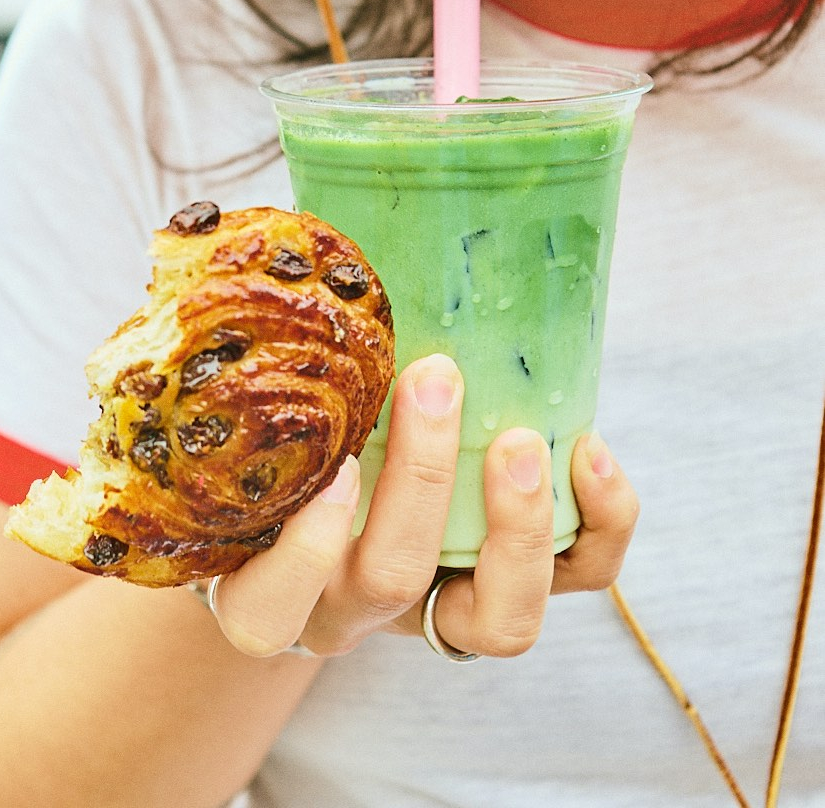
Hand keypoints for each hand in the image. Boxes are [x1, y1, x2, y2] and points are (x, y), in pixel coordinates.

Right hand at [205, 355, 638, 658]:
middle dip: (421, 481)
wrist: (338, 494)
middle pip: (391, 583)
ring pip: (499, 623)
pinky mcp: (516, 583)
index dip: (302, 553)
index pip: (266, 613)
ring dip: (518, 524)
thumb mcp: (263, 413)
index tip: (335, 457)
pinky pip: (579, 577)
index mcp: (271, 584)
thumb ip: (270, 360)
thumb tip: (290, 241)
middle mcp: (356, 609)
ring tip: (521, 438)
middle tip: (436, 378)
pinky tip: (589, 448)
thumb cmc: (286, 439)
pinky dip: (600, 521)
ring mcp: (442, 609)